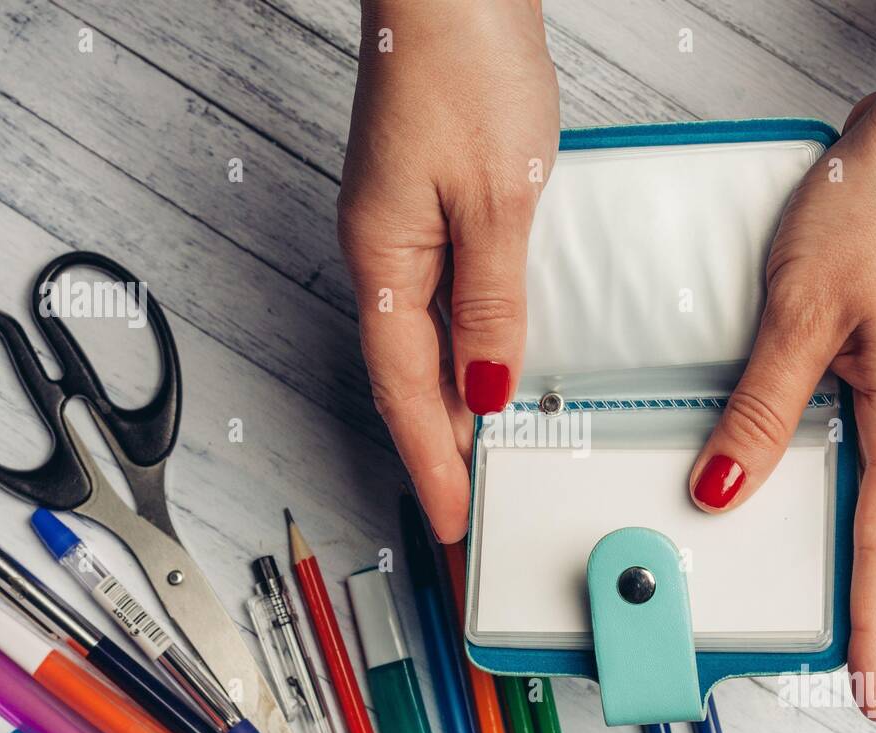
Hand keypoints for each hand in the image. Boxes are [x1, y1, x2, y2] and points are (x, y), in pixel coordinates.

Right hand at [339, 0, 558, 542]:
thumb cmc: (463, 65)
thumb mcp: (494, 201)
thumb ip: (492, 304)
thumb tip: (484, 390)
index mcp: (384, 259)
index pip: (406, 390)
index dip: (433, 463)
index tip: (455, 523)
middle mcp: (381, 254)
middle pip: (404, 379)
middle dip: (436, 454)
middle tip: (469, 515)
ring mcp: (399, 232)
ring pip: (421, 347)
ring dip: (448, 411)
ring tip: (481, 469)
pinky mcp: (424, 210)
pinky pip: (439, 306)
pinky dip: (462, 354)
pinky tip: (484, 375)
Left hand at [687, 0, 875, 720]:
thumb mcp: (801, 315)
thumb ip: (762, 410)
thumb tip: (723, 489)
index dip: (875, 622)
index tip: (870, 689)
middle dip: (857, 597)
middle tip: (833, 659)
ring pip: (863, 479)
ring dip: (833, 533)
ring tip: (802, 587)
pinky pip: (853, 432)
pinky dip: (819, 468)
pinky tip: (789, 481)